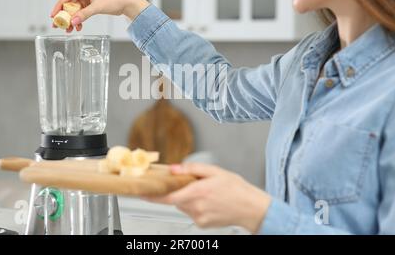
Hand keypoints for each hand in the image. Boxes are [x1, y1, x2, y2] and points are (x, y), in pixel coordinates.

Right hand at [50, 0, 149, 32]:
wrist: (128, 3)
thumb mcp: (97, 7)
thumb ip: (84, 15)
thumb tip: (73, 22)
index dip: (59, 6)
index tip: (53, 15)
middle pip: (70, 3)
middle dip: (65, 15)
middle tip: (58, 25)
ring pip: (76, 9)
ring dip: (72, 19)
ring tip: (69, 29)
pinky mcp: (93, 3)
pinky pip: (82, 12)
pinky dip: (80, 19)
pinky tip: (79, 27)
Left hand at [142, 163, 271, 233]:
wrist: (252, 208)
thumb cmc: (237, 189)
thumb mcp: (216, 171)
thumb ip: (192, 169)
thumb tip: (174, 169)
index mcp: (198, 192)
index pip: (168, 196)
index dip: (152, 195)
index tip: (142, 192)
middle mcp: (196, 207)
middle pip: (176, 199)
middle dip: (180, 190)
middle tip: (194, 184)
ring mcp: (199, 218)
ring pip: (184, 206)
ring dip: (189, 198)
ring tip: (207, 193)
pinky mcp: (202, 224)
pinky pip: (192, 213)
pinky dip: (196, 206)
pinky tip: (210, 202)